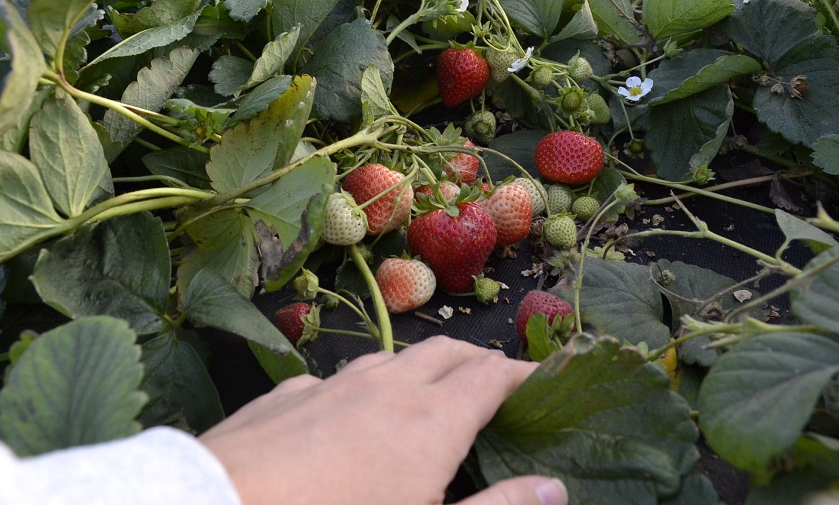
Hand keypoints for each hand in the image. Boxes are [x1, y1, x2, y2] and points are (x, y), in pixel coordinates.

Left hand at [201, 335, 567, 504]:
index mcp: (430, 421)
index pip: (492, 375)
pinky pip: (337, 378)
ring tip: (430, 393)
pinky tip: (350, 414)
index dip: (526, 374)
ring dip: (421, 368)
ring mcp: (329, 385)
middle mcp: (384, 387)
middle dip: (478, 360)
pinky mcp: (284, 396)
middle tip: (498, 382)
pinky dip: (364, 386)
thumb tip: (555, 486)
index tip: (550, 378)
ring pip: (391, 358)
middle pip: (447, 352)